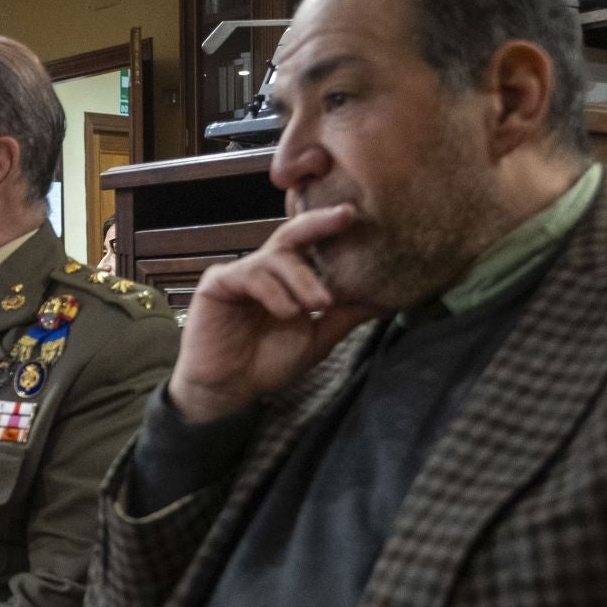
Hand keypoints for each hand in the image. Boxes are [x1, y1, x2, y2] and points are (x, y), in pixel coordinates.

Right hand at [167, 205, 385, 422]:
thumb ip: (346, 315)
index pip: (311, 244)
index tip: (358, 216)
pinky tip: (287, 311)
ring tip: (318, 303)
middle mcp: (264, 268)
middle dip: (319, 223)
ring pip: (275, 258)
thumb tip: (389, 299)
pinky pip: (250, 276)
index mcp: (287, 276)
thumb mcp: (318, 337)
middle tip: (346, 217)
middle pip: (292, 234)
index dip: (331, 227)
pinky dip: (273, 292)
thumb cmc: (268, 362)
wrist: (229, 390)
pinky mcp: (217, 283)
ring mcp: (240, 273)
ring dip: (302, 279)